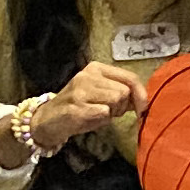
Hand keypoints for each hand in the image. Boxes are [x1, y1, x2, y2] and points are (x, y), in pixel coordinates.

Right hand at [30, 60, 150, 154]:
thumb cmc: (78, 108)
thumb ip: (120, 92)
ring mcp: (81, 90)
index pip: (129, 77)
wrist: (47, 120)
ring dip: (112, 113)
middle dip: (122, 107)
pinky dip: (101, 120)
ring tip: (98, 114)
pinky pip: (104, 113)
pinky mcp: (76, 107)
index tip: (142, 109)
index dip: (141, 94)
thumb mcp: (100, 94)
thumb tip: (142, 99)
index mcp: (96, 69)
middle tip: (109, 112)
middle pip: (124, 91)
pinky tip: (89, 119)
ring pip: (116, 100)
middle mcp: (88, 75)